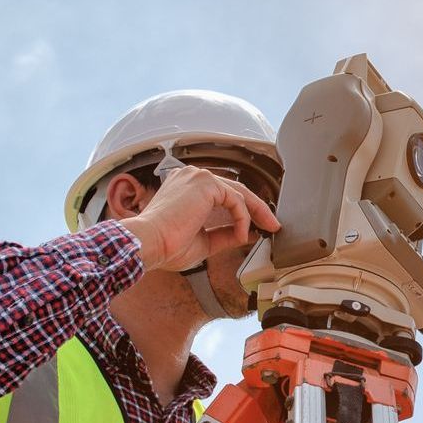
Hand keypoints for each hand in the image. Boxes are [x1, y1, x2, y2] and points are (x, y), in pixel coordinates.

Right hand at [118, 165, 279, 271]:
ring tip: (267, 228)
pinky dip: (242, 218)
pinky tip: (240, 234)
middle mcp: (192, 177)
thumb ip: (225, 234)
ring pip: (239, 192)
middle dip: (258, 209)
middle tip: (272, 225)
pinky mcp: (205, 183)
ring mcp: (198, 177)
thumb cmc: (166, 245)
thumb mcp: (205, 241)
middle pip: (235, 190)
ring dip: (256, 212)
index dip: (244, 211)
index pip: (223, 195)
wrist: (149, 244)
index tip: (258, 227)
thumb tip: (247, 234)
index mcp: (187, 188)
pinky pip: (236, 200)